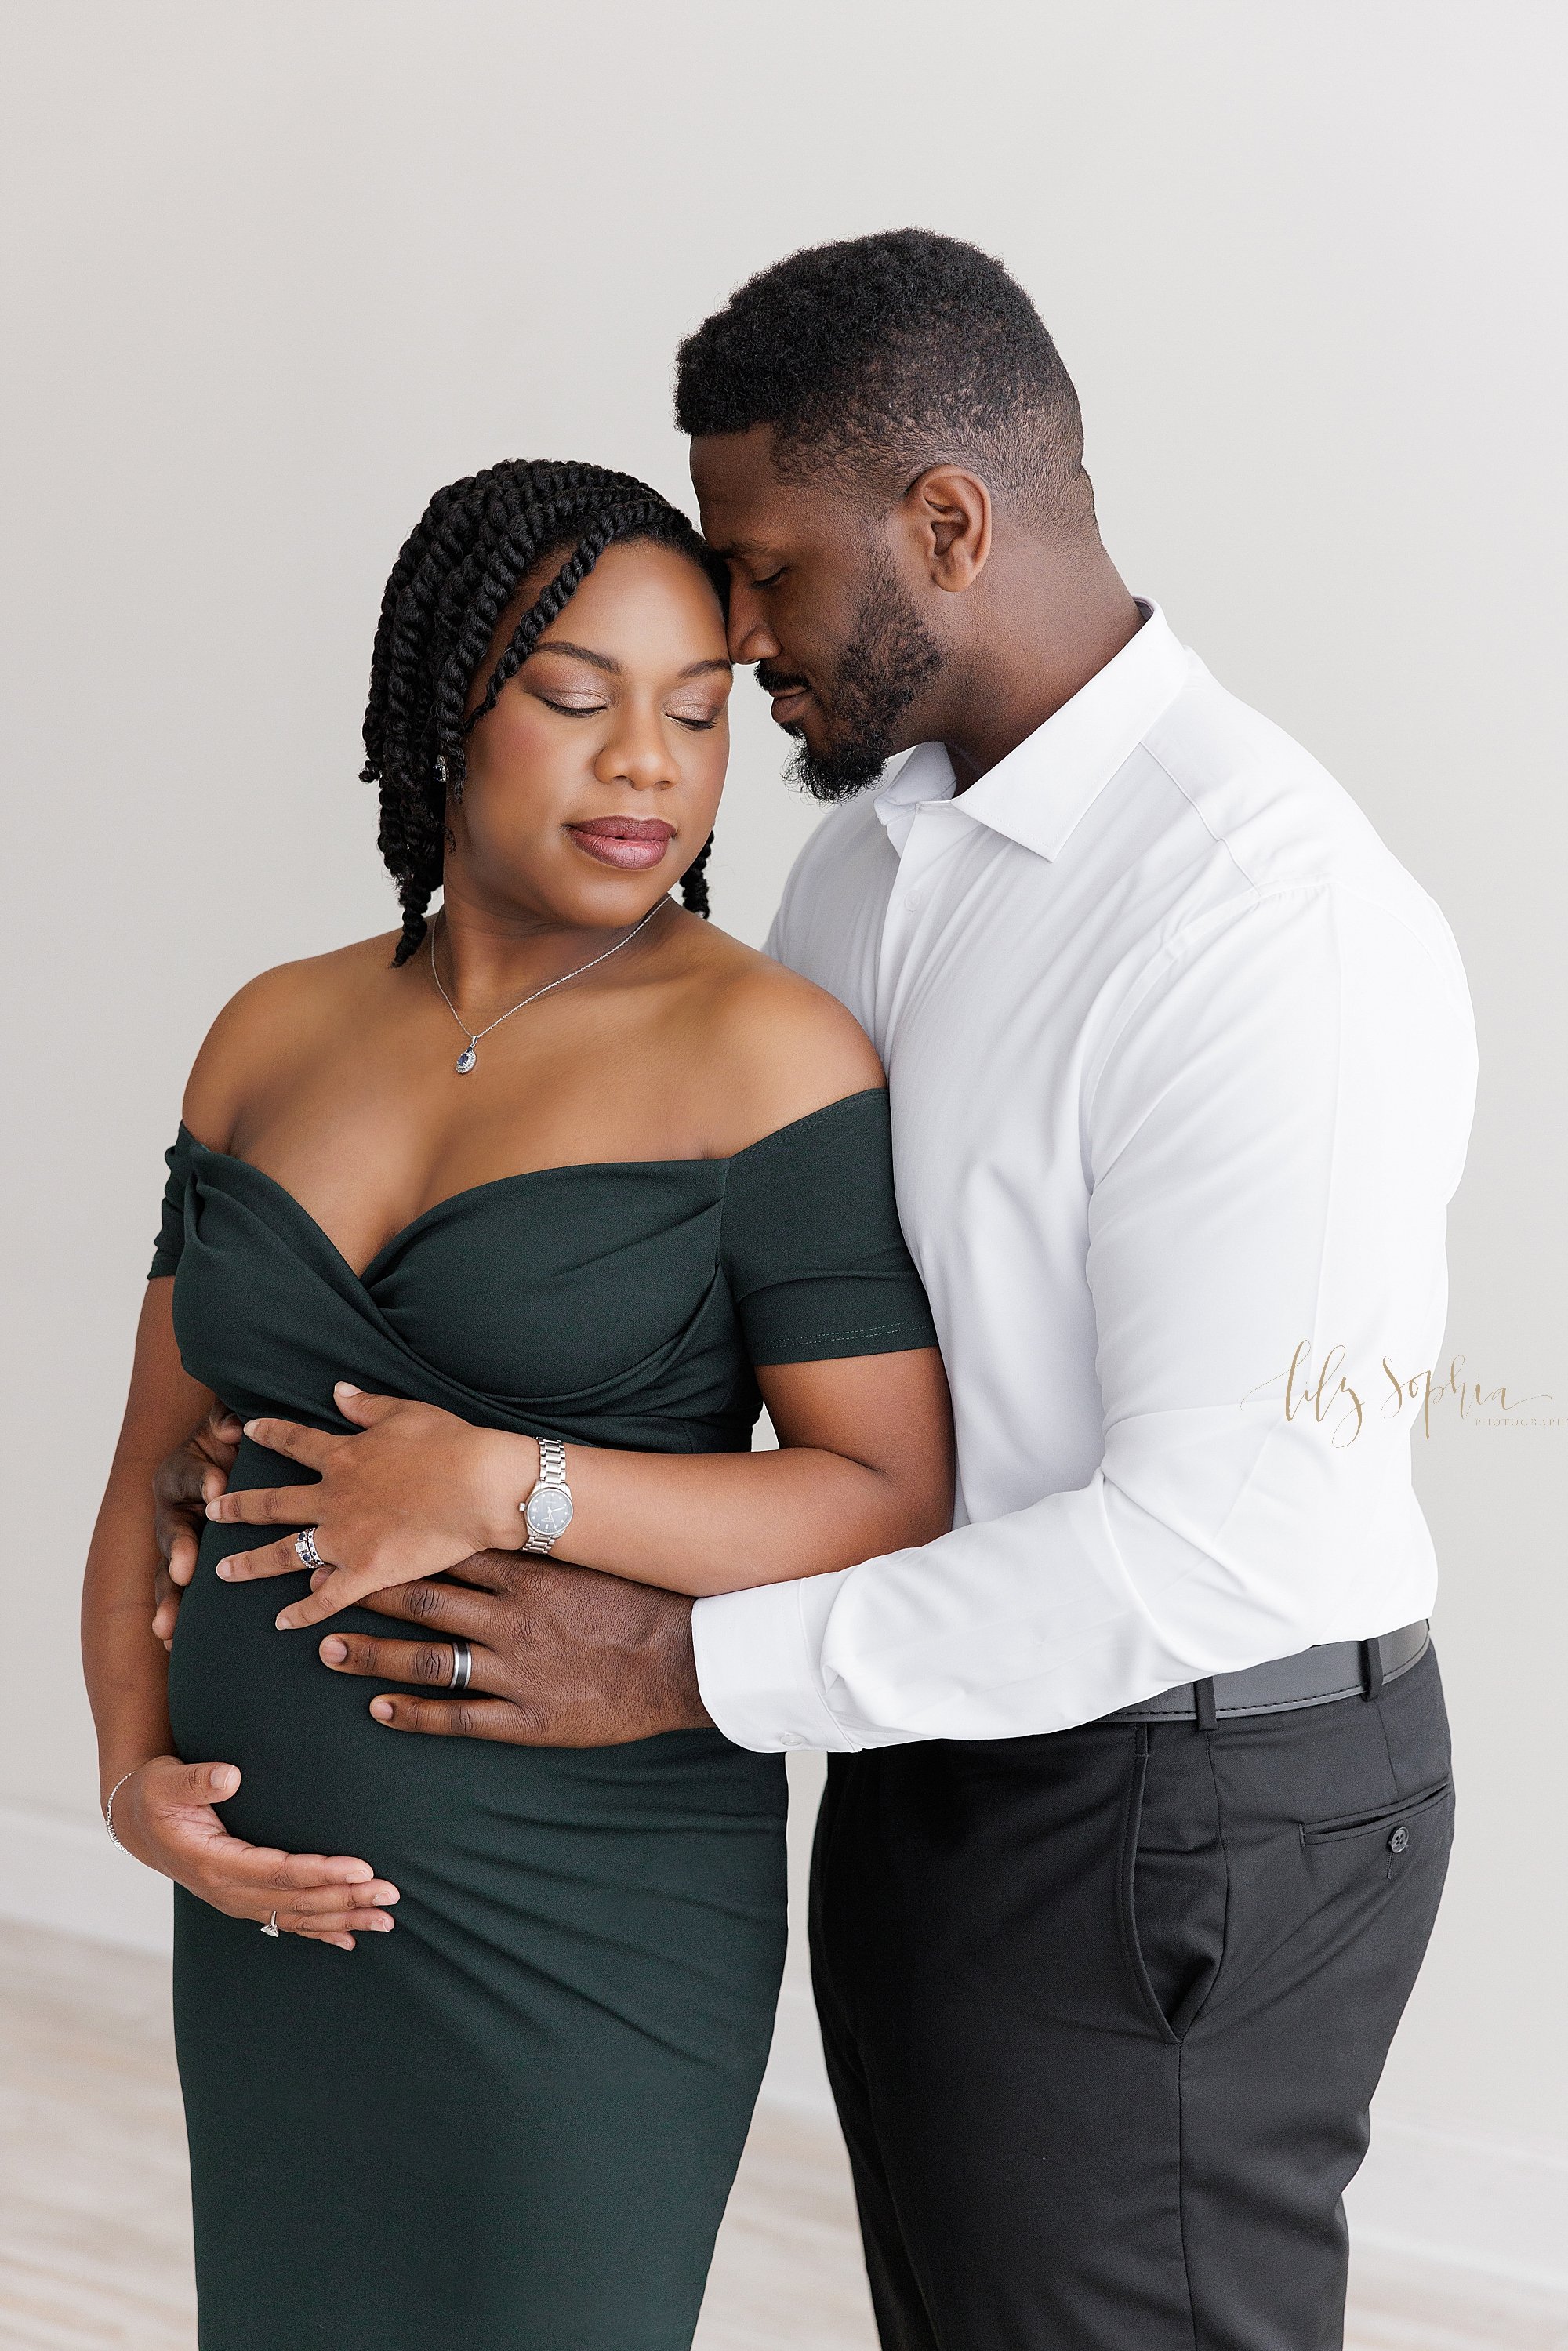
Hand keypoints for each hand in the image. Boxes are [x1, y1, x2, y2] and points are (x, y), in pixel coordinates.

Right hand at [108, 1755, 399, 1951]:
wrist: (136, 1823)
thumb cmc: (155, 1795)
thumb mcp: (166, 1781)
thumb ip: (197, 1780)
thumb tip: (230, 1776)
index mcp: (214, 1864)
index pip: (279, 1873)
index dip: (321, 1873)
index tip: (361, 1869)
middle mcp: (228, 1891)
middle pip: (297, 1901)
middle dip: (346, 1900)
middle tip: (391, 1895)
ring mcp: (236, 1901)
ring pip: (297, 1918)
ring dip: (343, 1920)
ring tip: (386, 1921)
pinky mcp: (242, 1901)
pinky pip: (285, 1923)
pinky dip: (318, 1932)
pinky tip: (349, 1941)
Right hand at [152, 1406, 242, 1647]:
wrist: (227, 1464)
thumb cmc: (229, 1444)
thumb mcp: (226, 1423)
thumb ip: (226, 1420)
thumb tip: (233, 1429)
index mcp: (182, 1474)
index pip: (191, 1476)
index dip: (203, 1481)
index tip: (219, 1488)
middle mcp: (174, 1512)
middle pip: (172, 1533)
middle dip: (178, 1553)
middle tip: (182, 1572)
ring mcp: (179, 1544)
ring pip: (169, 1573)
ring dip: (169, 1599)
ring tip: (167, 1629)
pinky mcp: (189, 1568)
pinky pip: (180, 1594)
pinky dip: (178, 1618)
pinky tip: (174, 1649)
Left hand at [204, 1384, 535, 1633]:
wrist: (480, 1487)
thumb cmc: (452, 1444)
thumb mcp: (406, 1412)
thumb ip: (366, 1405)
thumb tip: (336, 1392)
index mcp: (344, 1456)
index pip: (294, 1442)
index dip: (268, 1434)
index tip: (246, 1431)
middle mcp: (334, 1497)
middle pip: (274, 1503)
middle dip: (239, 1507)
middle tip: (212, 1511)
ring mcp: (346, 1537)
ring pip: (285, 1553)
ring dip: (251, 1562)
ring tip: (222, 1570)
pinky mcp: (365, 1572)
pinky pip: (325, 1597)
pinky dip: (301, 1612)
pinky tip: (281, 1622)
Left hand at [313, 1551, 713, 1747]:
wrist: (687, 1660)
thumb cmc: (644, 1602)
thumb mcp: (592, 1556)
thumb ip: (541, 1542)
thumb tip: (502, 1511)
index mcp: (527, 1574)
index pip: (443, 1552)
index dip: (392, 1545)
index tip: (353, 1537)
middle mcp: (511, 1620)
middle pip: (422, 1600)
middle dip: (365, 1594)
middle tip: (316, 1590)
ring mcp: (514, 1672)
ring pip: (427, 1661)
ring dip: (373, 1655)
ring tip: (330, 1651)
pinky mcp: (525, 1719)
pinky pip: (457, 1719)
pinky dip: (414, 1717)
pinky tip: (380, 1712)